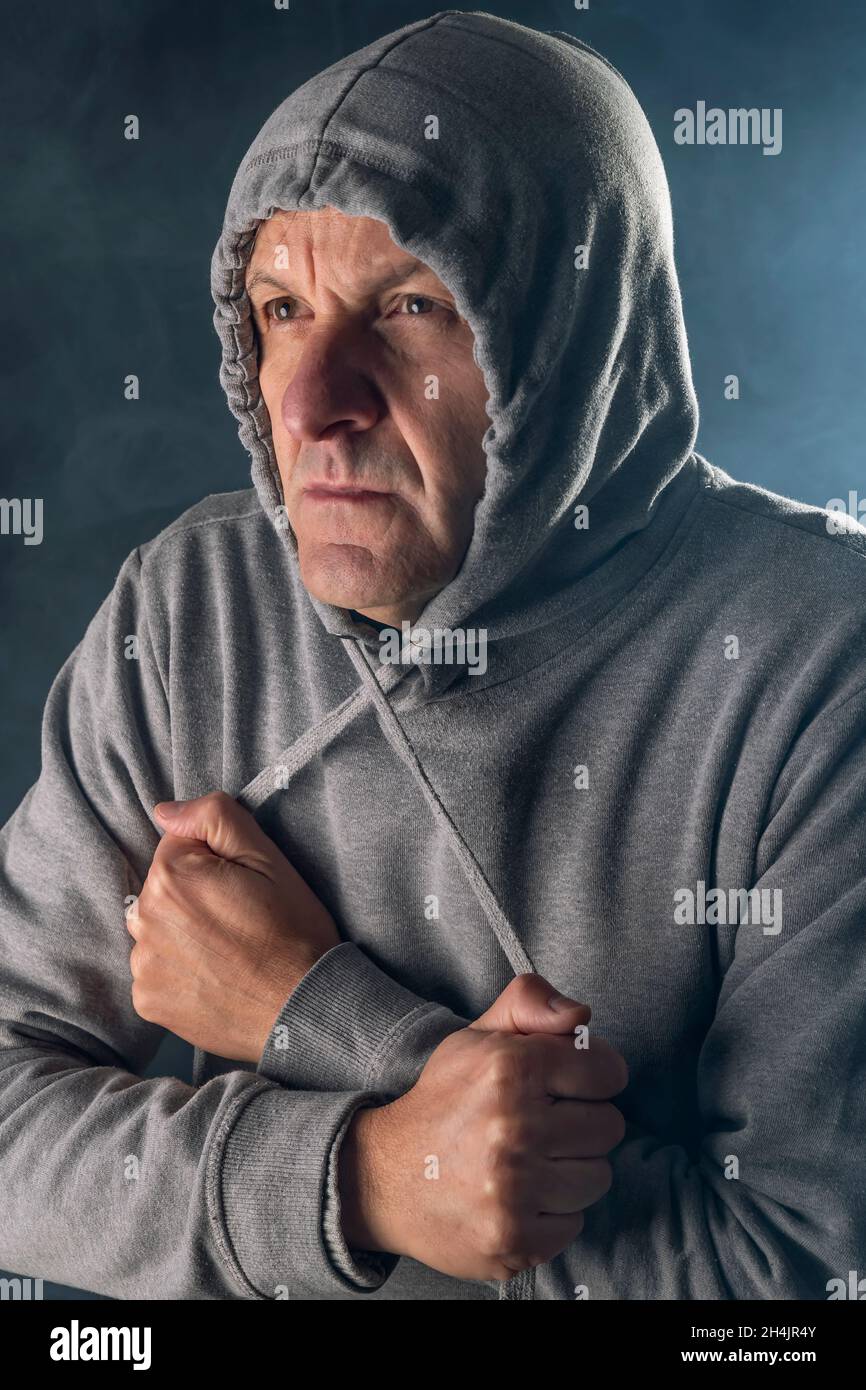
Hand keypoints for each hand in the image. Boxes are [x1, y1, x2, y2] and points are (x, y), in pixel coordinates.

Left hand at [126, 791, 339, 1061]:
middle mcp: (144, 919)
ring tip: (231, 953)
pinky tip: (217, 978)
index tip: (243, 888)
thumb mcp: (268, 858)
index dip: (217, 862)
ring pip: (161, 930)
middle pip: (165, 889)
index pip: (180, 847)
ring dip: (185, 936)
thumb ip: (214, 817)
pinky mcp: (148, 1000)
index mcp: (170, 877)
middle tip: (242, 921)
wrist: (304, 1007)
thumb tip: (165, 811)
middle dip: (197, 897)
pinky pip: (158, 971)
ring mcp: (143, 965)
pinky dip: (181, 973)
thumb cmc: (293, 932)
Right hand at [338, 973, 626, 1280]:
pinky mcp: (514, 1238)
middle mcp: (514, 1127)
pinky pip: (574, 1223)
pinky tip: (518, 1198)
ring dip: (570, 1171)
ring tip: (528, 1162)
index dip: (591, 1077)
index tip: (567, 1086)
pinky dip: (552, 1214)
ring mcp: (514, 1188)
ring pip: (598, 1177)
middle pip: (608, 1127)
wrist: (384, 1178)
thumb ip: (530, 1003)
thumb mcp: (477, 1036)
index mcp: (511, 1067)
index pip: (607, 1071)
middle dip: (580, 1124)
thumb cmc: (443, 1102)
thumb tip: (581, 1015)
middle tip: (541, 1126)